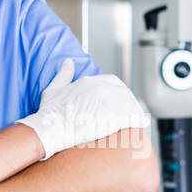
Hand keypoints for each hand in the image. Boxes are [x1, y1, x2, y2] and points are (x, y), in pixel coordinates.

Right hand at [16, 59, 149, 159]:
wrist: (51, 129)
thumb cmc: (49, 113)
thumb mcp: (54, 88)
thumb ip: (64, 74)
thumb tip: (68, 62)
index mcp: (90, 81)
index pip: (113, 82)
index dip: (118, 91)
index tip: (119, 100)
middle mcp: (102, 89)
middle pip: (124, 92)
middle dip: (128, 101)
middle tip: (129, 111)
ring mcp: (109, 103)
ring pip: (131, 103)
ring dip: (135, 110)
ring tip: (137, 118)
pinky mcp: (114, 117)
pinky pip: (134, 116)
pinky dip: (140, 119)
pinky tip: (142, 123)